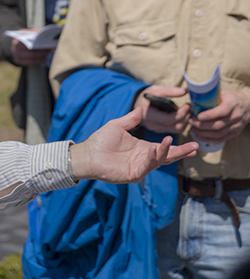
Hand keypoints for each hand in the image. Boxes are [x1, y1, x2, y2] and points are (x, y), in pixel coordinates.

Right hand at [11, 36, 50, 65]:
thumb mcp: (32, 32)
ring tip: (48, 54)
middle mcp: (15, 47)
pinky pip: (30, 62)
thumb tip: (44, 35)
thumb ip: (37, 33)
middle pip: (30, 52)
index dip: (38, 44)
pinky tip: (43, 57)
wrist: (19, 42)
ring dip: (41, 57)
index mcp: (18, 37)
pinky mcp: (18, 60)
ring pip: (31, 58)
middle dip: (41, 52)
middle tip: (49, 50)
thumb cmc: (28, 36)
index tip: (46, 44)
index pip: (28, 43)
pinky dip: (38, 60)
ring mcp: (15, 55)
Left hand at [70, 107, 197, 183]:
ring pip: (158, 161)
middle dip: (181, 152)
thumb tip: (141, 107)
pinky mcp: (133, 174)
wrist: (87, 153)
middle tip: (195, 147)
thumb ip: (131, 119)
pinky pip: (146, 167)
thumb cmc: (100, 141)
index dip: (178, 146)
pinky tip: (153, 149)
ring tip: (169, 141)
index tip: (193, 142)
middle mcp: (144, 159)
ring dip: (165, 152)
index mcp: (143, 148)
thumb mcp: (118, 126)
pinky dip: (151, 158)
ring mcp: (140, 167)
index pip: (165, 148)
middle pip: (167, 156)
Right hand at [134, 86, 190, 133]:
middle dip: (186, 117)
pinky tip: (182, 115)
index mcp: (149, 115)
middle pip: (176, 127)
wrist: (135, 103)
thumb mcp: (154, 90)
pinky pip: (174, 130)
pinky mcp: (161, 130)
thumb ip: (169, 91)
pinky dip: (181, 123)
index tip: (187, 105)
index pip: (169, 120)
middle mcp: (153, 125)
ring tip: (187, 111)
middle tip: (189, 107)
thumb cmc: (144, 96)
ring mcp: (157, 129)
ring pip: (177, 130)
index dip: (181, 113)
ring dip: (185, 121)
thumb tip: (185, 91)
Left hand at [189, 89, 249, 143]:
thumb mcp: (222, 92)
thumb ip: (209, 94)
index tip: (197, 116)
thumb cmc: (230, 98)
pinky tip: (198, 136)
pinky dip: (208, 139)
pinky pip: (221, 139)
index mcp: (232, 103)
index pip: (222, 111)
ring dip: (203, 133)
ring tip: (191, 129)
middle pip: (218, 125)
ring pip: (218, 133)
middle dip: (201, 125)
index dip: (209, 115)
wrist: (248, 106)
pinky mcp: (235, 132)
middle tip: (190, 121)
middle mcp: (236, 116)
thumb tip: (187, 91)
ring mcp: (236, 126)